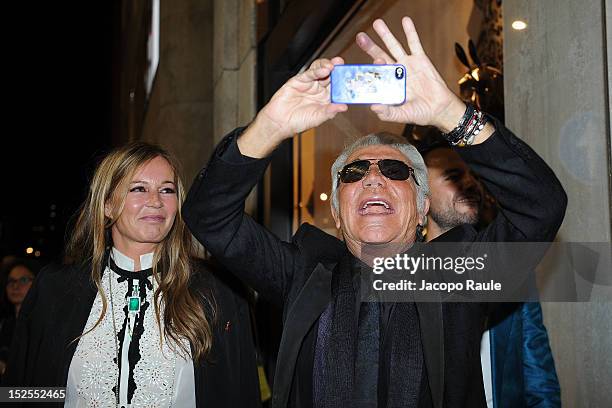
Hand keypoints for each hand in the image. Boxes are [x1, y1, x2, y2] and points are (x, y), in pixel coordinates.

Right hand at [239, 57, 347, 157]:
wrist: (279, 122)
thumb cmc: (298, 122)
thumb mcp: (318, 118)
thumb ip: (330, 111)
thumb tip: (344, 107)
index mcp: (327, 98)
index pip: (339, 87)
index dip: (345, 81)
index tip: (352, 78)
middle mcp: (320, 89)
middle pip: (332, 75)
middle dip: (338, 69)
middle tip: (344, 65)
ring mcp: (310, 84)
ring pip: (321, 70)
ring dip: (328, 66)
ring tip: (334, 66)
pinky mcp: (299, 80)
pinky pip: (309, 73)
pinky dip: (317, 70)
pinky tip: (324, 69)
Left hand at [356, 17, 465, 131]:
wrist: (439, 110)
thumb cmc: (419, 114)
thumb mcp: (401, 115)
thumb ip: (387, 113)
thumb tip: (373, 107)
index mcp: (388, 85)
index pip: (375, 74)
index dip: (369, 69)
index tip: (364, 66)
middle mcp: (395, 73)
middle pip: (380, 56)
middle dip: (370, 46)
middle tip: (360, 37)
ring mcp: (407, 64)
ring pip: (394, 46)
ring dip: (386, 35)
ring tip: (378, 24)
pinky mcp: (421, 59)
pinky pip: (414, 43)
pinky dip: (410, 32)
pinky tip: (405, 21)